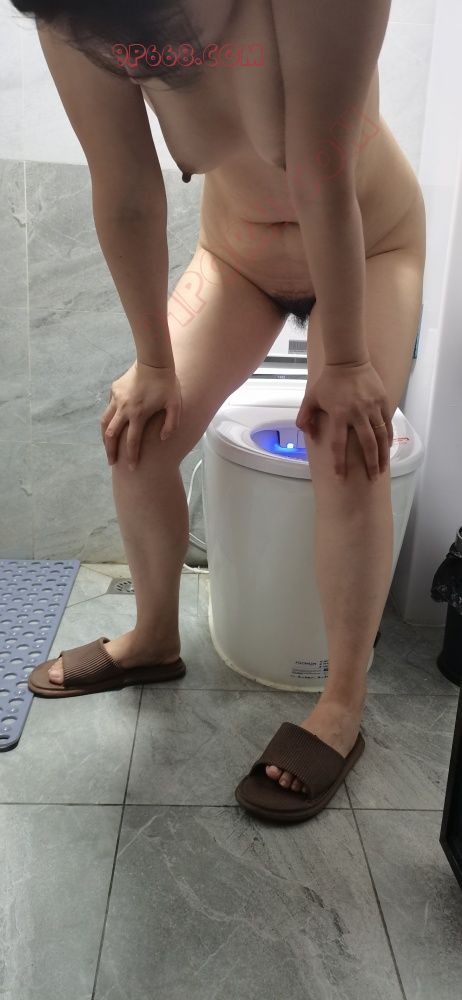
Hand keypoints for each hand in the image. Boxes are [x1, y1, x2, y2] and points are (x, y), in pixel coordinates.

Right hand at [100, 360, 181, 468]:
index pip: (132, 441)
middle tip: (112, 462)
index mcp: (138, 414)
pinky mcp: (114, 390)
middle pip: (111, 435)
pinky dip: (109, 418)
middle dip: (110, 451)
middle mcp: (124, 408)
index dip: (132, 457)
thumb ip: (171, 424)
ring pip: (105, 422)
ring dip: (105, 436)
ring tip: (107, 447)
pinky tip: (112, 425)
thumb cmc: (167, 384)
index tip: (131, 468)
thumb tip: (163, 439)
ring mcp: (116, 399)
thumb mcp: (175, 405)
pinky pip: (109, 408)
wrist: (154, 361)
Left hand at [296, 360, 392, 479]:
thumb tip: (305, 433)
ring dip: (383, 454)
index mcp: (339, 414)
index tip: (341, 477)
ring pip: (381, 436)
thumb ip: (304, 417)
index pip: (338, 445)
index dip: (339, 463)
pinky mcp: (383, 402)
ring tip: (384, 468)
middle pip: (367, 444)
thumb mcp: (311, 398)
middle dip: (371, 464)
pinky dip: (388, 437)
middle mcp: (357, 413)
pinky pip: (388, 424)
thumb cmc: (328, 381)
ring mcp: (372, 408)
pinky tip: (388, 448)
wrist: (348, 360)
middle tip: (373, 478)